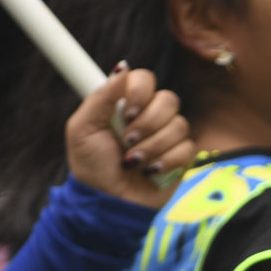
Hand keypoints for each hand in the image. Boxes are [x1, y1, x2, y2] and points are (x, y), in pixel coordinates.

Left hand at [66, 63, 193, 208]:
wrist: (106, 203)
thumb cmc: (91, 166)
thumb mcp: (82, 129)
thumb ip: (100, 96)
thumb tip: (122, 67)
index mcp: (125, 104)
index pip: (145, 79)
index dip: (140, 92)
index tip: (125, 112)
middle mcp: (149, 116)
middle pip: (168, 99)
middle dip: (147, 124)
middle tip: (127, 141)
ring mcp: (167, 136)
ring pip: (179, 125)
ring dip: (152, 147)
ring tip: (133, 162)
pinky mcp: (181, 157)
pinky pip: (187, 147)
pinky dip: (166, 161)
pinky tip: (150, 171)